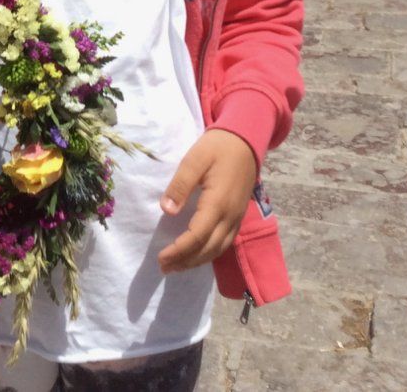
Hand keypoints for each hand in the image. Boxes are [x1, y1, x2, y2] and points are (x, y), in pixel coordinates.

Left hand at [158, 129, 257, 273]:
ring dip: (197, 261)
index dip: (179, 250)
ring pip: (218, 249)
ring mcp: (237, 217)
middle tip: (164, 268)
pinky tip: (197, 254)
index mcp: (218, 203)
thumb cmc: (217, 147)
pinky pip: (225, 242)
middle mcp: (230, 216)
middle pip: (208, 249)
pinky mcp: (238, 215)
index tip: (161, 258)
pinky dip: (209, 253)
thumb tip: (167, 210)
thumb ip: (180, 185)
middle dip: (186, 261)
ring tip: (176, 266)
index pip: (197, 236)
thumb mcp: (194, 160)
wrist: (245, 140)